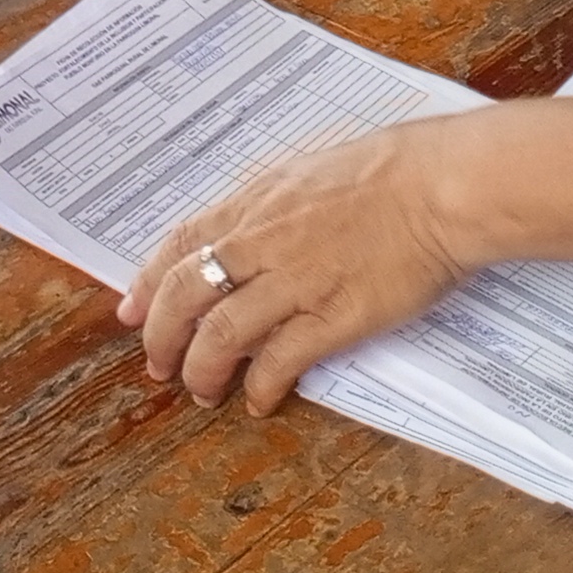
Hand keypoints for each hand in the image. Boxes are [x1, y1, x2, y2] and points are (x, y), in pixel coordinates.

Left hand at [119, 115, 480, 412]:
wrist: (442, 187)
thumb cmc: (392, 171)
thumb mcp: (311, 172)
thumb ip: (273, 205)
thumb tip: (251, 232)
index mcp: (256, 202)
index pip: (181, 245)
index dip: (148, 283)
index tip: (130, 311)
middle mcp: (263, 241)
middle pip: (186, 296)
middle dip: (160, 336)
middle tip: (157, 365)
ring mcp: (296, 281)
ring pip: (220, 334)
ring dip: (202, 370)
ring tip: (201, 392)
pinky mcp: (334, 317)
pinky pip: (279, 360)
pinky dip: (260, 386)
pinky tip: (259, 401)